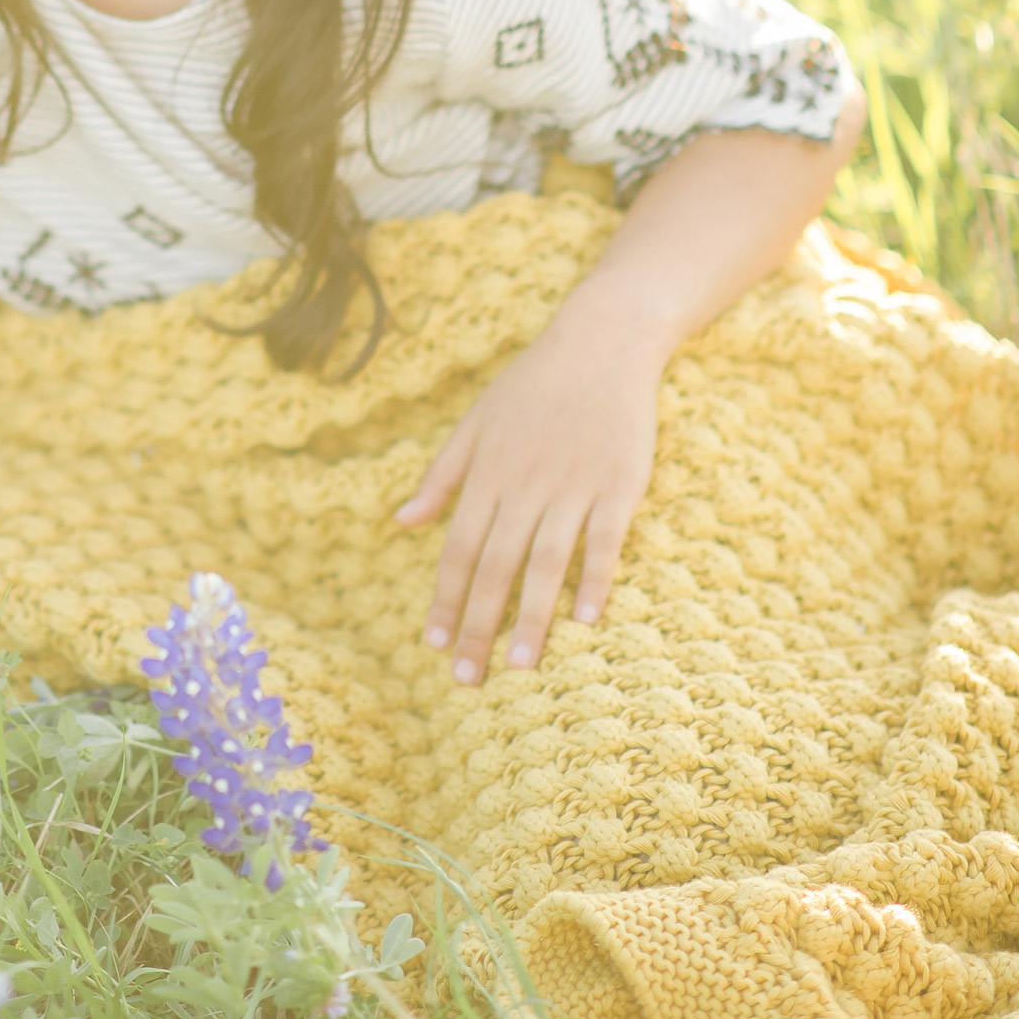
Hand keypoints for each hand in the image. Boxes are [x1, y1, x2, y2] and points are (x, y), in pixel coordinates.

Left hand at [397, 293, 660, 678]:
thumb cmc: (534, 383)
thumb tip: (400, 522)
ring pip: (547, 561)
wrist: (601, 339)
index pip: (459, 547)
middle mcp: (525, 482)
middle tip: (467, 680)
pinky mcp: (618, 482)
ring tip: (519, 667)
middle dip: (479, 625)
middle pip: (497, 565)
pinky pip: (605, 539)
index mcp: (488, 470)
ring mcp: (574, 484)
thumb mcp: (476, 421)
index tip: (435, 647)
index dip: (446, 598)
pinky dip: (595, 578)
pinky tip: (586, 620)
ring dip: (531, 617)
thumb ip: (441, 475)